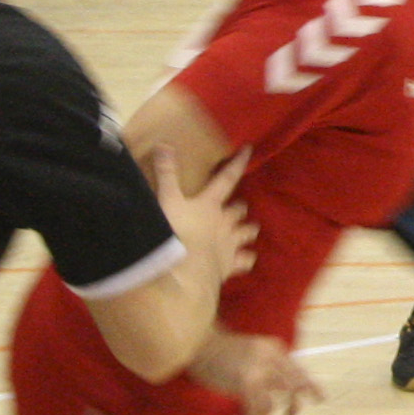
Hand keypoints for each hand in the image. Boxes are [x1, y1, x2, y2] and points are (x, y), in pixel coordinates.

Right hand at [155, 146, 256, 281]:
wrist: (186, 270)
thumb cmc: (175, 232)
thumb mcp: (166, 200)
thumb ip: (165, 174)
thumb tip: (164, 145)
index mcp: (211, 204)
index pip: (227, 177)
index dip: (237, 163)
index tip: (249, 150)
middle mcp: (226, 222)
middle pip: (239, 209)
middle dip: (238, 207)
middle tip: (236, 206)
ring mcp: (231, 243)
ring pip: (248, 232)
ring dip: (247, 230)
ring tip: (246, 230)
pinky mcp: (231, 264)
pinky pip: (246, 260)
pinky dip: (246, 258)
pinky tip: (245, 259)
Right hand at [191, 331, 319, 414]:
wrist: (198, 343)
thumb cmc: (222, 350)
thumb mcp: (254, 351)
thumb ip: (270, 365)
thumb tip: (283, 388)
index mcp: (275, 348)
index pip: (299, 370)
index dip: (310, 386)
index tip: (320, 398)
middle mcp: (271, 358)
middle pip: (293, 387)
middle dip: (294, 405)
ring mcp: (259, 371)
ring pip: (272, 403)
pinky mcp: (244, 384)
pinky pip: (255, 410)